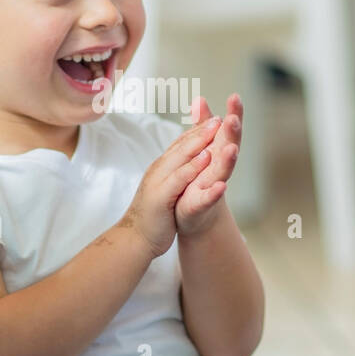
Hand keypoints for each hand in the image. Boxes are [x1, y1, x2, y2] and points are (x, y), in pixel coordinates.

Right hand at [122, 116, 221, 256]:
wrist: (135, 239)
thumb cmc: (153, 215)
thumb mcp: (164, 188)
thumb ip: (173, 172)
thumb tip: (184, 161)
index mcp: (162, 168)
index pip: (181, 144)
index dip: (197, 130)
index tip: (214, 118)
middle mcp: (159, 169)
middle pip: (182, 145)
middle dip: (201, 129)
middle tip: (219, 116)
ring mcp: (158, 181)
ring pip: (181, 156)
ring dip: (200, 141)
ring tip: (217, 128)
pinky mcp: (161, 197)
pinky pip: (180, 178)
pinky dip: (194, 166)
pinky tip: (208, 157)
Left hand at [176, 94, 241, 236]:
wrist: (194, 215)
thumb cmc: (199, 178)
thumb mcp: (199, 148)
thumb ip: (201, 125)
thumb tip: (199, 99)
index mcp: (217, 151)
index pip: (227, 129)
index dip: (233, 114)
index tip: (235, 97)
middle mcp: (219, 166)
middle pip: (229, 146)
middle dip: (232, 133)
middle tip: (234, 118)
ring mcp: (212, 185)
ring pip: (222, 170)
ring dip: (228, 160)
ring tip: (231, 149)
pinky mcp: (202, 203)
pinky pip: (209, 197)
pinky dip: (214, 192)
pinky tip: (220, 186)